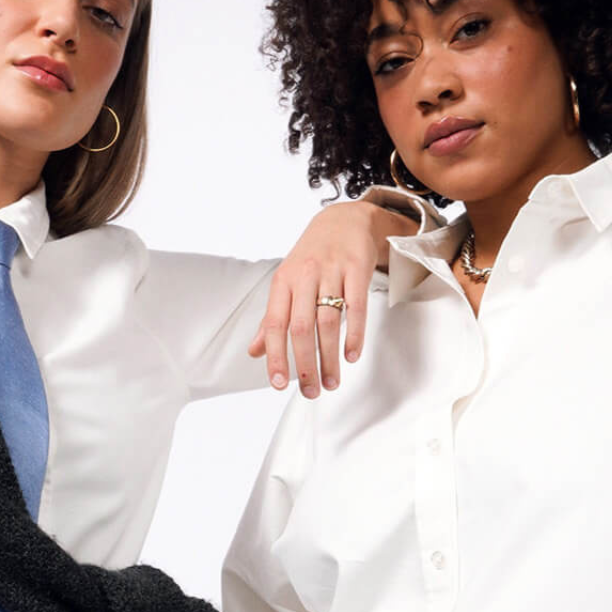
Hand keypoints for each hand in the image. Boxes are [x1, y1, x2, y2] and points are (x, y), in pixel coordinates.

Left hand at [251, 199, 416, 395]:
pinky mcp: (357, 269)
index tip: (278, 383)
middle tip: (311, 391)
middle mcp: (305, 276)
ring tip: (331, 381)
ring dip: (330, 357)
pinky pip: (356, 307)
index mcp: (283, 282)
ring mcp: (332, 271)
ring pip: (328, 321)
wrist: (344, 220)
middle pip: (301, 328)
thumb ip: (272, 318)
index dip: (275, 356)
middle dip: (305, 365)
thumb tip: (254, 351)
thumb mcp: (286, 283)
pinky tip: (351, 355)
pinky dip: (354, 334)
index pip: (274, 324)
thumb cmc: (313, 256)